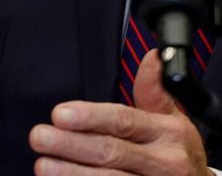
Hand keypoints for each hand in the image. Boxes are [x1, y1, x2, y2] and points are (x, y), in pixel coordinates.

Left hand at [29, 49, 209, 174]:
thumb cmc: (181, 157)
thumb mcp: (176, 121)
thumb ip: (155, 91)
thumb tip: (152, 57)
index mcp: (169, 133)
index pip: (125, 121)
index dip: (90, 118)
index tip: (60, 114)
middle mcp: (164, 162)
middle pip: (110, 152)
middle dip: (71, 145)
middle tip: (40, 137)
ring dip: (71, 173)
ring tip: (44, 164)